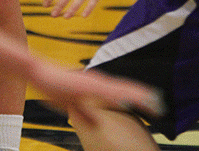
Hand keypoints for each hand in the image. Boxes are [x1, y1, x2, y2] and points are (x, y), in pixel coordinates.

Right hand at [29, 60, 163, 125]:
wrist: (39, 73)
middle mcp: (98, 82)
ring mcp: (94, 82)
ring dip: (137, 95)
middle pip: (126, 90)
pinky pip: (107, 91)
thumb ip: (86, 114)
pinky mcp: (87, 85)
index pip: (121, 93)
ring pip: (120, 89)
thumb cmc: (53, 87)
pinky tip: (129, 99)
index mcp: (96, 87)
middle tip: (160, 106)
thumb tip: (97, 125)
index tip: (152, 105)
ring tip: (153, 101)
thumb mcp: (72, 106)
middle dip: (143, 98)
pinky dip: (119, 95)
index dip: (137, 98)